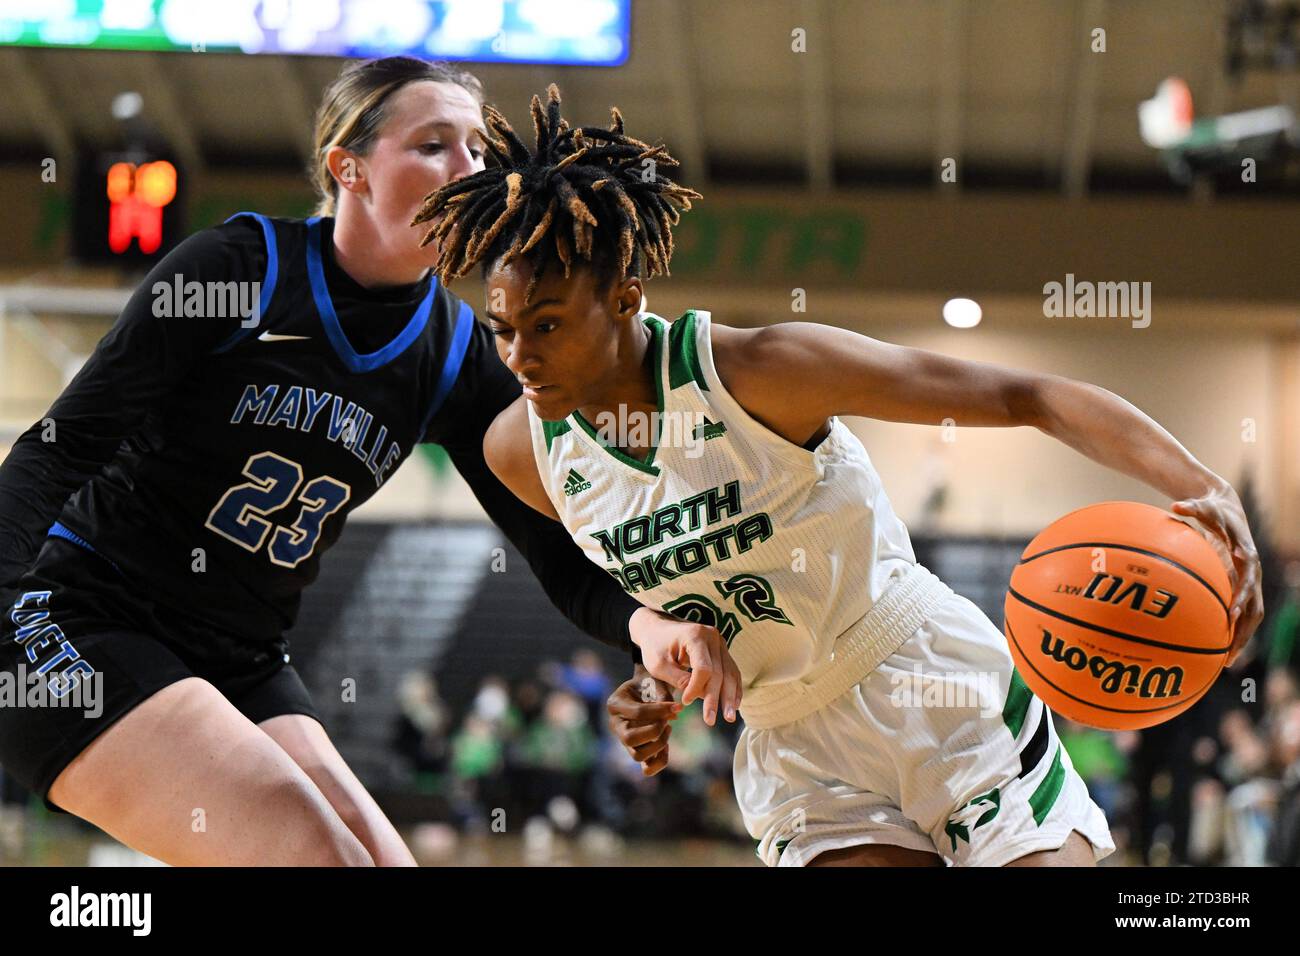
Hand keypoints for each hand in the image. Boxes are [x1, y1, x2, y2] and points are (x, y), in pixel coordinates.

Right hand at [607, 666, 679, 775]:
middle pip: (629, 739)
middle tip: (668, 721)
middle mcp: (615, 725)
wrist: (645, 688)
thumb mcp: (655, 682)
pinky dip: (661, 759)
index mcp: (615, 704)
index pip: (638, 713)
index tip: (678, 707)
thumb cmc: (650, 682)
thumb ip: (664, 696)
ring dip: (658, 744)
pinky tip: (667, 744)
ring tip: (667, 729)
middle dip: (654, 730)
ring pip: (637, 756)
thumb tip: (675, 716)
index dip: (661, 711)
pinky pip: (647, 768)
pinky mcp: (636, 750)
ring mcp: (624, 740)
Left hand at [629, 607, 742, 725]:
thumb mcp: (659, 664)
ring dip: (730, 697)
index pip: (703, 668)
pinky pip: (731, 670)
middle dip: (715, 698)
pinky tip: (734, 705)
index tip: (685, 702)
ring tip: (729, 717)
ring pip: (729, 673)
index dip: (696, 688)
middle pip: (719, 672)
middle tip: (711, 720)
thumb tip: (699, 697)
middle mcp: (712, 636)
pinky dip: (733, 688)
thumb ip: (678, 679)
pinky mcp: (721, 650)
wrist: (657, 628)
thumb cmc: (655, 646)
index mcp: (695, 635)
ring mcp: (719, 642)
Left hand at [1171, 483, 1264, 664]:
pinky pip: (1242, 615)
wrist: (1229, 511)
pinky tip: (1220, 651)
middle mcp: (1252, 572)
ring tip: (1227, 662)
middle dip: (1244, 628)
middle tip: (1230, 649)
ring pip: (1252, 616)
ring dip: (1242, 638)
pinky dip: (1235, 632)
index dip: (1242, 595)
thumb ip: (1191, 508)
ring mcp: (1249, 582)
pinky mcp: (1242, 588)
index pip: (1248, 578)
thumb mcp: (1204, 506)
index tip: (1231, 611)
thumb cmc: (1214, 510)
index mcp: (1246, 555)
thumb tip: (1174, 506)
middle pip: (1254, 605)